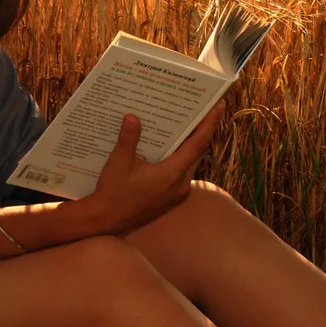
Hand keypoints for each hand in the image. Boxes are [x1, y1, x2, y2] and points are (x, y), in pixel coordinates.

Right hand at [91, 102, 225, 234]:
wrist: (107, 221)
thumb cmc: (112, 192)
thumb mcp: (118, 162)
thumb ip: (128, 139)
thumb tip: (133, 117)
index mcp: (172, 174)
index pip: (197, 144)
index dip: (209, 123)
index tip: (219, 105)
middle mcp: (180, 184)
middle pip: (198, 152)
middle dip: (203, 130)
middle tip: (203, 109)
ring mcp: (177, 192)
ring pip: (192, 162)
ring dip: (192, 144)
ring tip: (190, 124)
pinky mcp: (171, 197)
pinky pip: (184, 172)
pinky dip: (183, 157)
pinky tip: (173, 147)